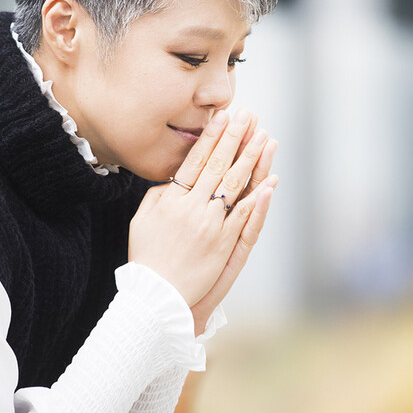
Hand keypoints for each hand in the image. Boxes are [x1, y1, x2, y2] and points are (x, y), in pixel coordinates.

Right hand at [128, 109, 277, 306]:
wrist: (156, 296)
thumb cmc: (147, 257)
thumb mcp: (142, 220)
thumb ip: (159, 196)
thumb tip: (174, 178)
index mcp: (171, 199)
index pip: (195, 160)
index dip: (211, 137)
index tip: (222, 116)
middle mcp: (192, 208)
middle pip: (218, 166)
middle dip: (235, 138)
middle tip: (249, 117)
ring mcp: (211, 225)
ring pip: (235, 185)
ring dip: (251, 159)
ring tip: (264, 138)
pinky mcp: (224, 244)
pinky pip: (245, 215)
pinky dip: (259, 197)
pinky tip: (270, 180)